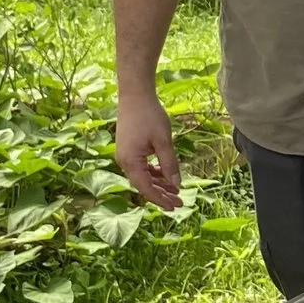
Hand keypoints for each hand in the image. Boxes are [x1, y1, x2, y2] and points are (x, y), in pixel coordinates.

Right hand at [114, 91, 181, 209]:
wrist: (135, 95)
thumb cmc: (149, 115)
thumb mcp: (164, 141)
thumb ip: (170, 164)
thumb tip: (177, 184)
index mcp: (130, 161)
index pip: (146, 188)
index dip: (160, 199)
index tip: (174, 207)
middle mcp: (124, 161)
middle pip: (143, 185)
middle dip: (161, 195)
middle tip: (179, 203)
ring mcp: (125, 155)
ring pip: (143, 176)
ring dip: (159, 184)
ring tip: (176, 191)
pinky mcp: (129, 149)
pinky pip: (141, 167)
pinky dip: (154, 173)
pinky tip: (166, 176)